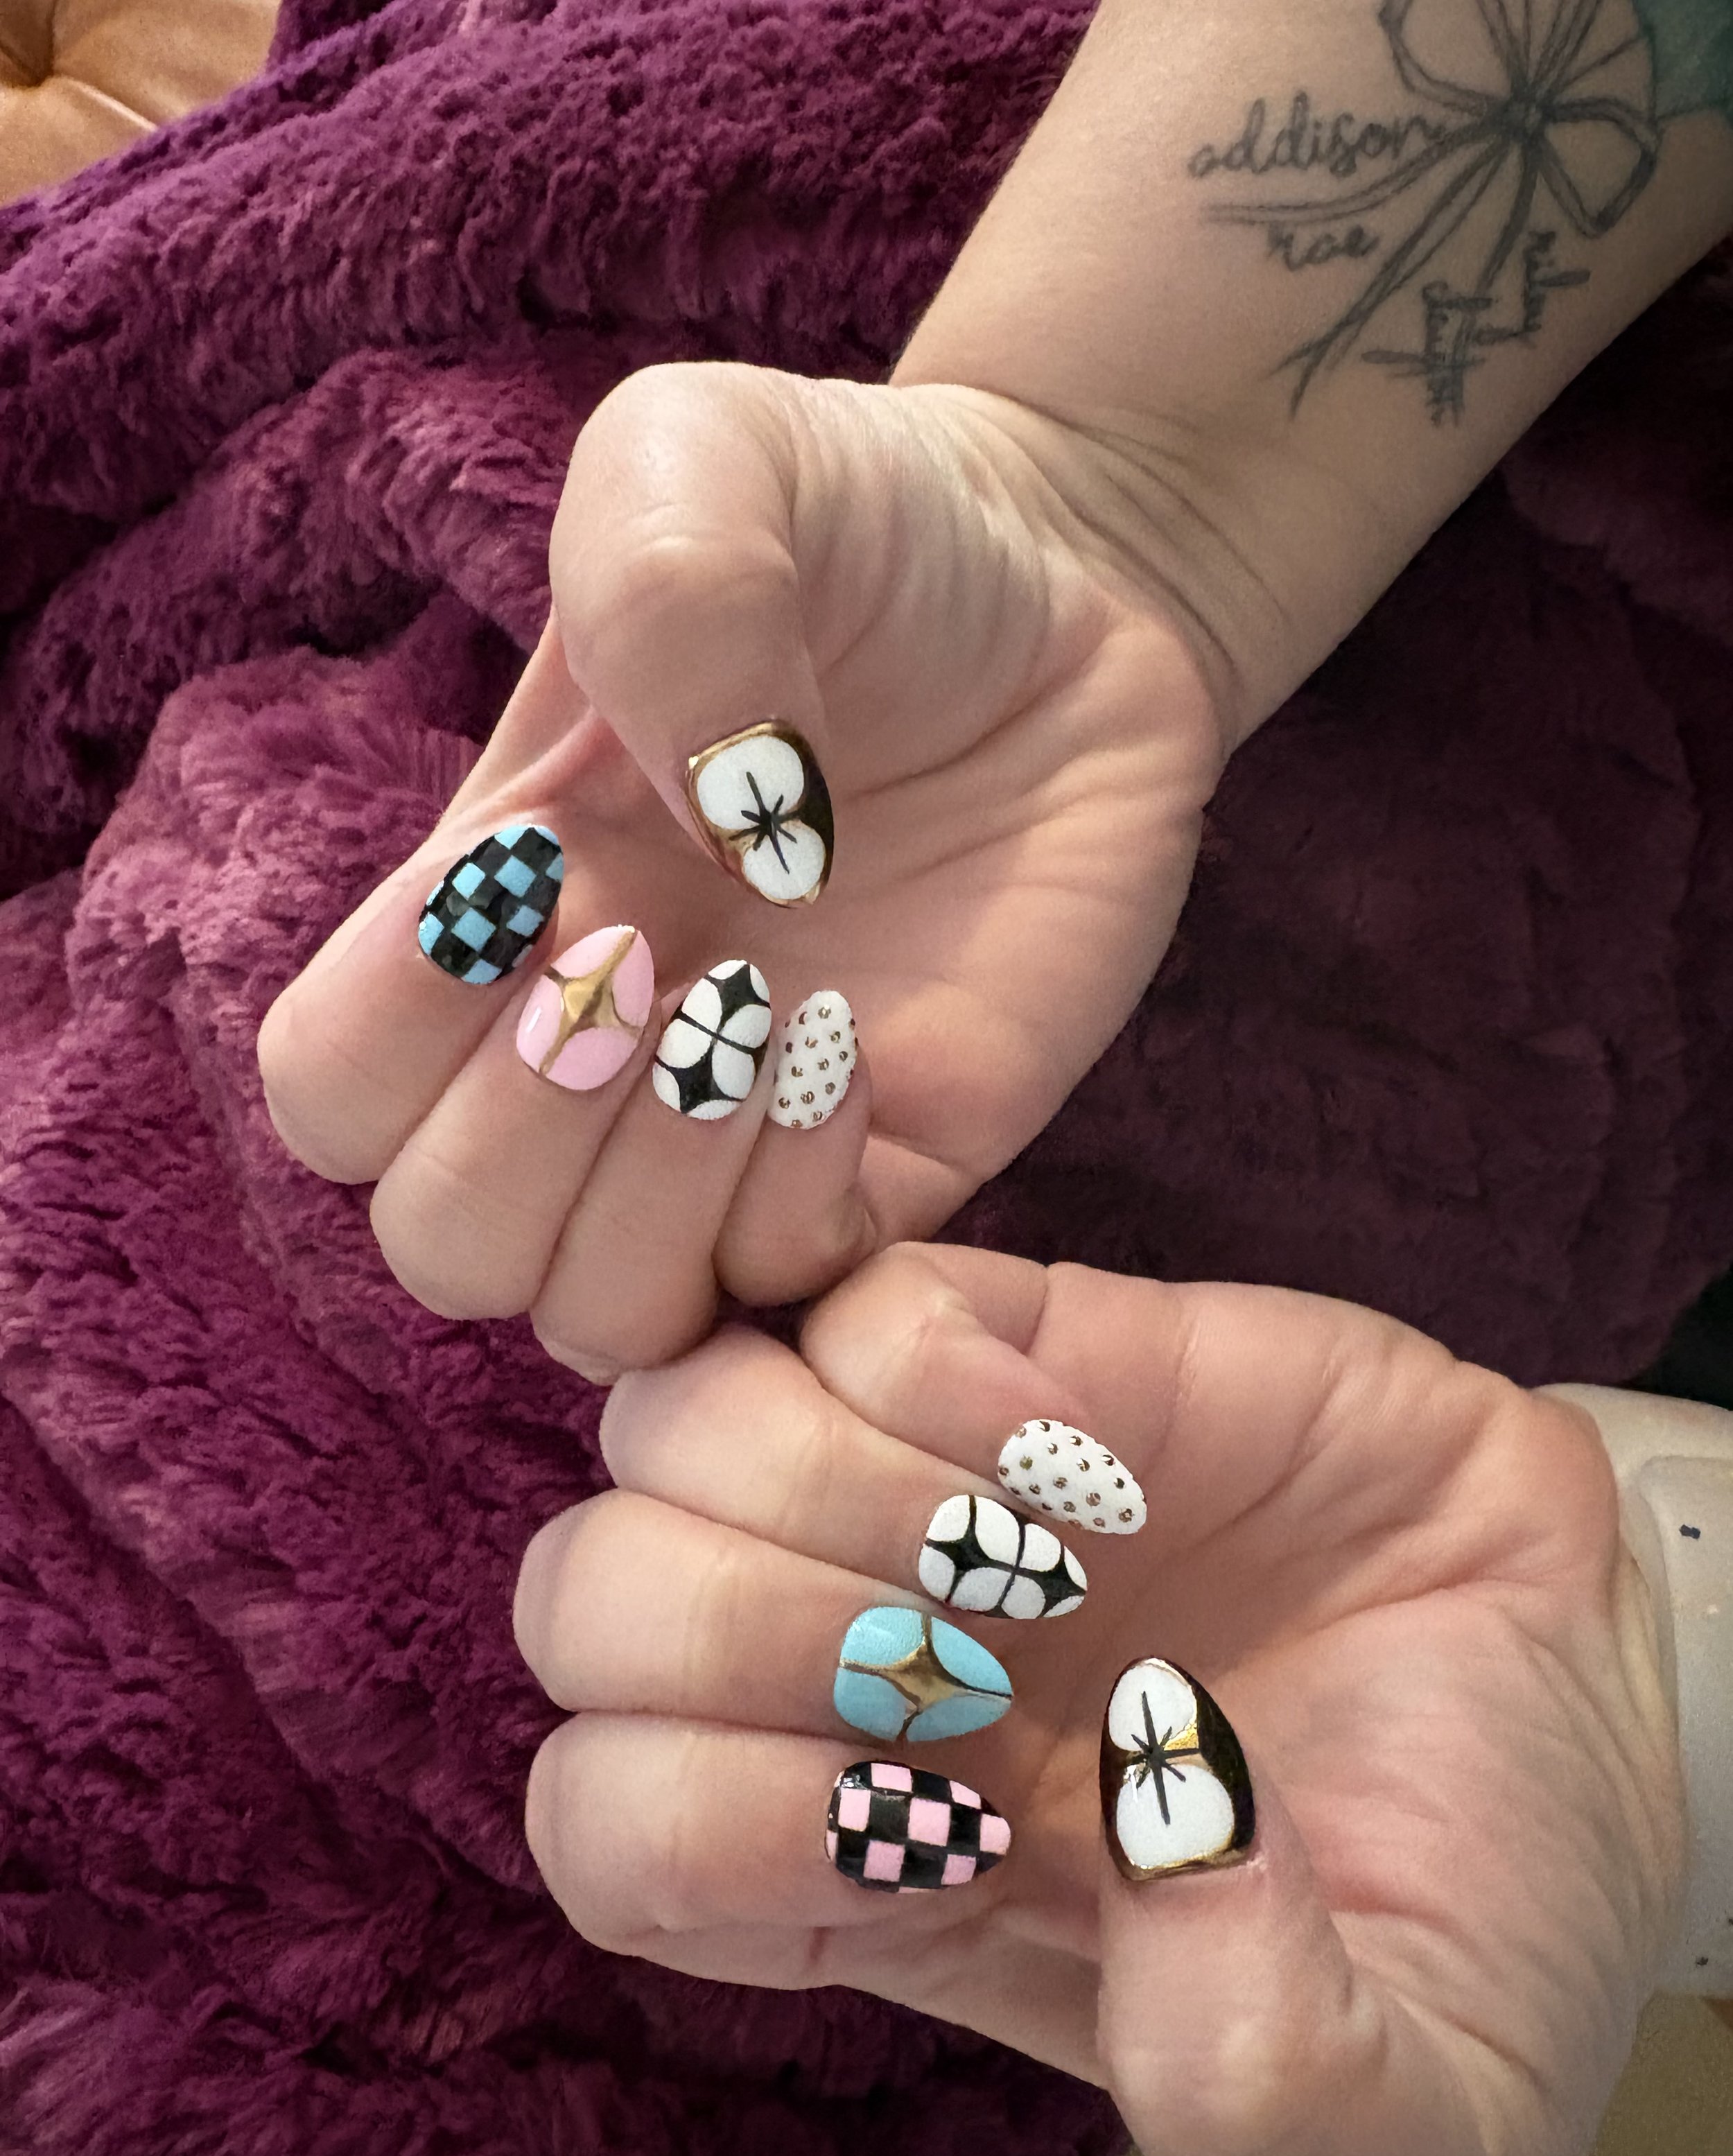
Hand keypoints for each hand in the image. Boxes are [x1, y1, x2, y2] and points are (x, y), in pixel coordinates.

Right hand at [256, 364, 1220, 1375]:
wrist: (1073, 593)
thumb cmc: (858, 527)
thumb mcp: (705, 465)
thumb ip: (657, 596)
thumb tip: (715, 835)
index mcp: (487, 915)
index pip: (331, 1093)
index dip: (398, 1027)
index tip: (549, 869)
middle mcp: (586, 1057)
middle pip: (443, 1243)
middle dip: (530, 1127)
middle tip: (661, 954)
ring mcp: (728, 1139)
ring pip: (594, 1315)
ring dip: (657, 1188)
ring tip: (763, 1009)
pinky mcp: (884, 1175)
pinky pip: (783, 1299)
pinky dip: (794, 1209)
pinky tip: (853, 1049)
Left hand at [512, 1243, 1681, 2155]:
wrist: (1595, 1681)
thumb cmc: (1473, 1902)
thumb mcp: (1414, 2120)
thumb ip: (1278, 2095)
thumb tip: (1148, 1835)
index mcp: (869, 1872)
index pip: (609, 1822)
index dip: (716, 1827)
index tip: (953, 1842)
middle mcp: (845, 1666)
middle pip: (586, 1601)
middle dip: (746, 1637)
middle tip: (974, 1682)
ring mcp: (915, 1482)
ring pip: (674, 1421)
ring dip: (835, 1493)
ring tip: (1043, 1565)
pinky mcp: (1025, 1341)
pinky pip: (851, 1299)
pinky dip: (944, 1374)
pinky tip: (1093, 1457)